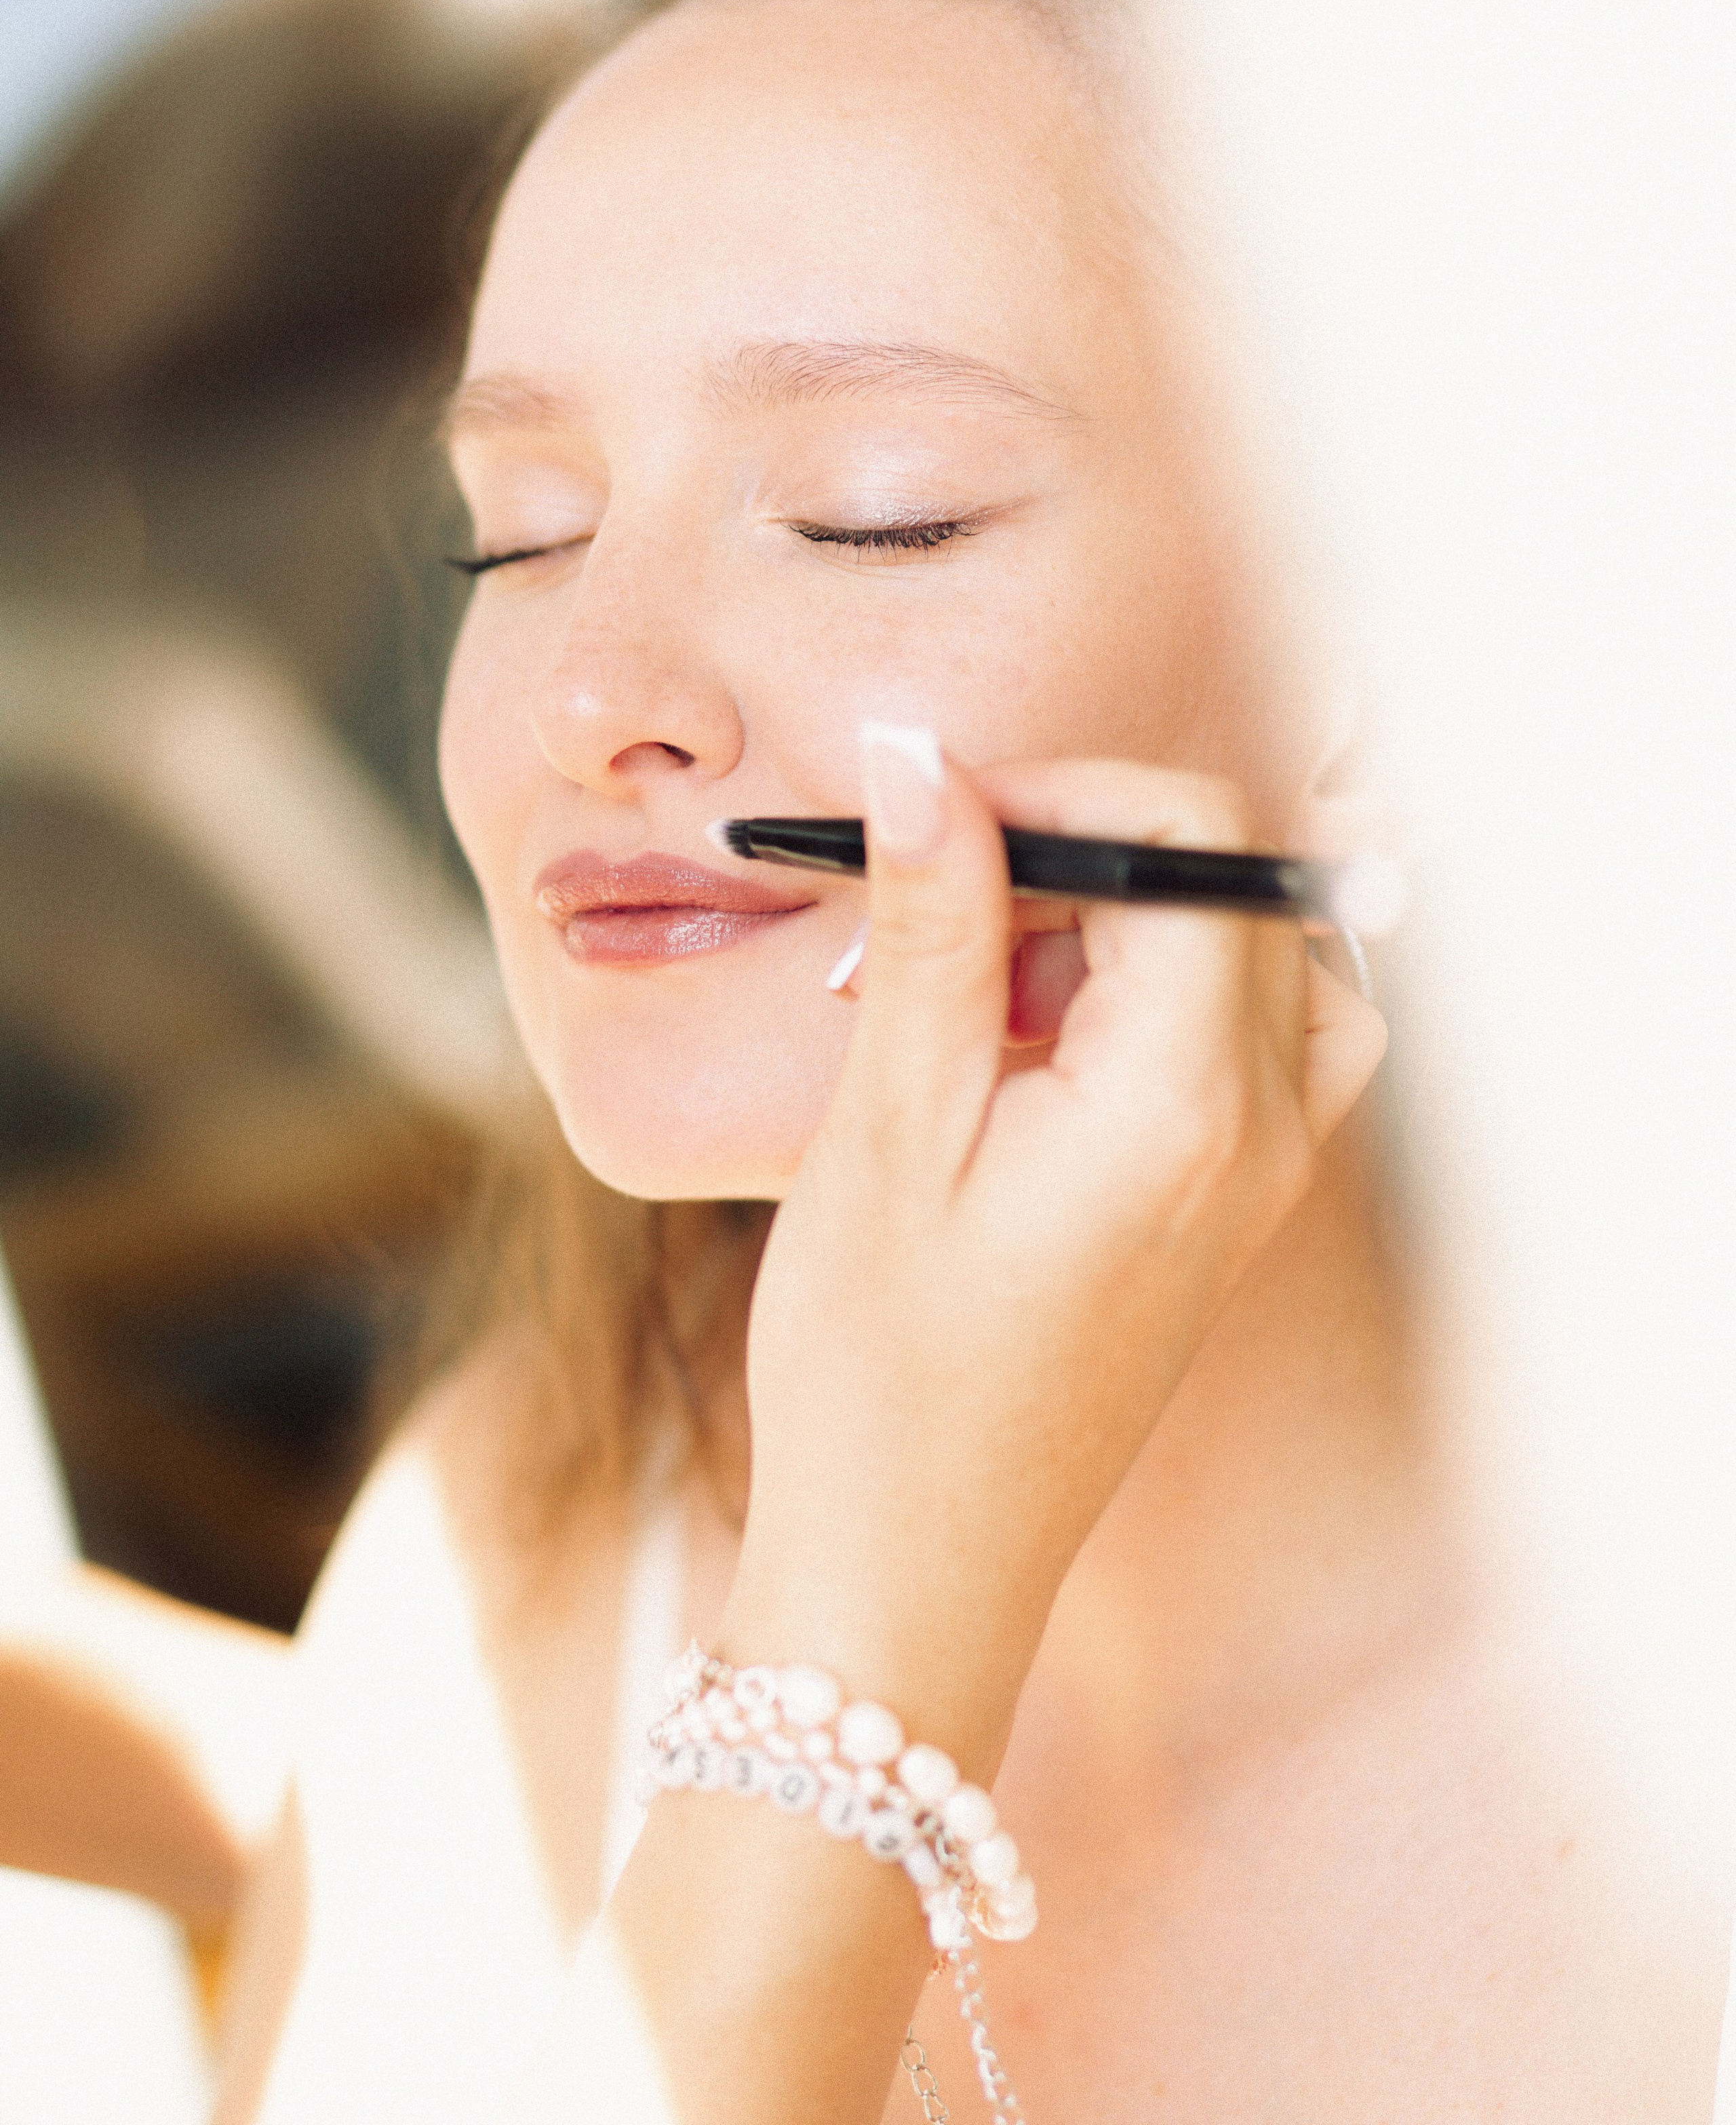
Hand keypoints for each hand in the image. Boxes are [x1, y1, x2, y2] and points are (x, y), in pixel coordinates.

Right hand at [722, 730, 1386, 1765]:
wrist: (917, 1571)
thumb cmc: (881, 1374)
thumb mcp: (889, 1126)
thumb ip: (936, 928)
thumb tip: (926, 762)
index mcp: (1187, 1101)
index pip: (1189, 841)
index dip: (1059, 792)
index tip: (936, 821)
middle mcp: (1260, 1132)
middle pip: (1223, 890)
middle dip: (1071, 860)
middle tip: (926, 929)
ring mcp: (1260, 1178)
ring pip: (1243, 959)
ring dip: (1113, 932)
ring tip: (978, 1001)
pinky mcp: (1230, 1210)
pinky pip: (1241, 1047)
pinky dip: (1147, 1005)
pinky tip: (1032, 1059)